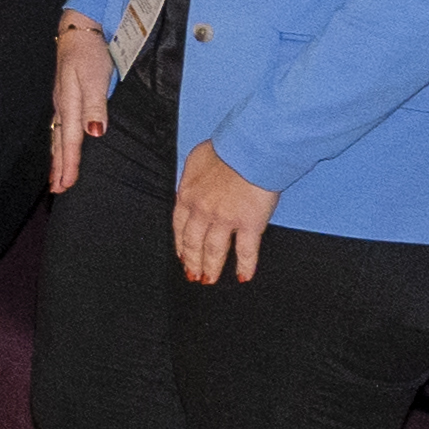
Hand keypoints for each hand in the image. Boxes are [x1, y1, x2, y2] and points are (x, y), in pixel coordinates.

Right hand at [49, 11, 113, 191]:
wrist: (79, 30)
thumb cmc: (89, 53)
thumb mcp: (96, 78)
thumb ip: (96, 106)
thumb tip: (94, 134)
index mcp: (69, 104)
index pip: (69, 140)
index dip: (69, 164)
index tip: (66, 185)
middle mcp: (62, 106)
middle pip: (58, 142)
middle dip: (58, 167)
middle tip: (58, 189)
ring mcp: (62, 101)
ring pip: (57, 136)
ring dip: (57, 157)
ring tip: (57, 175)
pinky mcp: (66, 97)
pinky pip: (60, 127)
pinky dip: (60, 142)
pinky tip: (61, 146)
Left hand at [172, 145, 278, 285]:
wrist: (249, 150)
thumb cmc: (226, 149)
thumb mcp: (197, 160)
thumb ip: (192, 177)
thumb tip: (192, 182)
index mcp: (188, 195)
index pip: (179, 226)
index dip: (180, 243)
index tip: (181, 254)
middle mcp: (202, 211)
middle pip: (193, 242)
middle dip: (191, 261)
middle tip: (192, 274)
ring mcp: (225, 219)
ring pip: (214, 250)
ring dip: (211, 267)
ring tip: (209, 279)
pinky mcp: (248, 224)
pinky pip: (246, 251)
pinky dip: (245, 266)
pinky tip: (243, 276)